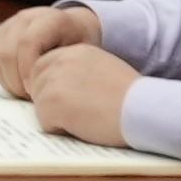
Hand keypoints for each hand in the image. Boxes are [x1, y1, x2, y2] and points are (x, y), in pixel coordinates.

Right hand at [0, 2, 103, 94]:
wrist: (73, 26)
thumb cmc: (80, 43)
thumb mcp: (83, 52)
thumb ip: (67, 65)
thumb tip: (51, 90)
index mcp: (50, 19)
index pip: (27, 42)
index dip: (27, 70)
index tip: (36, 91)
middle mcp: (26, 17)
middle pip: (8, 51)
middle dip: (16, 80)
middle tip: (30, 96)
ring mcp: (9, 25)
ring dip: (8, 80)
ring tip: (25, 92)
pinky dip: (2, 76)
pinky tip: (18, 85)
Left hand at [21, 44, 142, 143]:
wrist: (144, 110)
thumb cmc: (132, 98)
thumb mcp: (105, 71)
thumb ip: (80, 72)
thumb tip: (61, 88)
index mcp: (75, 51)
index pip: (45, 66)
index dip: (56, 87)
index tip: (75, 98)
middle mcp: (60, 60)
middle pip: (36, 84)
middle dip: (51, 100)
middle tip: (80, 110)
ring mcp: (53, 80)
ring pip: (39, 103)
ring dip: (57, 115)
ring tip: (86, 117)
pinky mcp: (51, 102)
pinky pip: (44, 121)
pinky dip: (60, 129)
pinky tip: (84, 125)